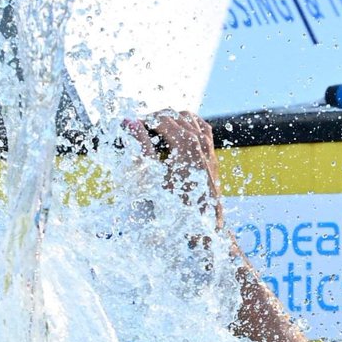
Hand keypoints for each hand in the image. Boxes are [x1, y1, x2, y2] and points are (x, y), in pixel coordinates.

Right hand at [124, 110, 223, 229]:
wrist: (201, 225)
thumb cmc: (173, 204)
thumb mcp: (152, 176)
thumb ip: (141, 145)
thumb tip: (130, 122)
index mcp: (185, 144)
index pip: (160, 119)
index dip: (143, 121)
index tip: (131, 127)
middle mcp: (200, 142)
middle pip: (174, 115)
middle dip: (155, 119)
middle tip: (140, 129)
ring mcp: (209, 148)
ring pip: (190, 118)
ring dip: (172, 120)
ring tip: (156, 130)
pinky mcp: (212, 156)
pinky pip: (202, 129)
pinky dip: (189, 125)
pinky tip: (178, 133)